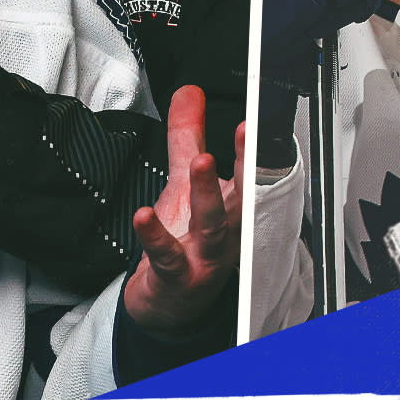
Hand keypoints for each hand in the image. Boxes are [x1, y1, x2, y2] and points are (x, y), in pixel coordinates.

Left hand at [124, 86, 243, 335]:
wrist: (167, 307)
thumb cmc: (183, 243)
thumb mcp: (182, 184)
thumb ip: (186, 135)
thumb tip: (190, 92)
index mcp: (231, 206)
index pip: (248, 170)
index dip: (254, 143)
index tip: (256, 115)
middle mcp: (225, 232)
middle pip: (243, 195)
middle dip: (248, 163)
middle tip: (246, 130)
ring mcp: (203, 257)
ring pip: (213, 224)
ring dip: (209, 193)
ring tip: (202, 163)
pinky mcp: (177, 277)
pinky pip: (168, 257)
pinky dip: (156, 236)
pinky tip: (143, 215)